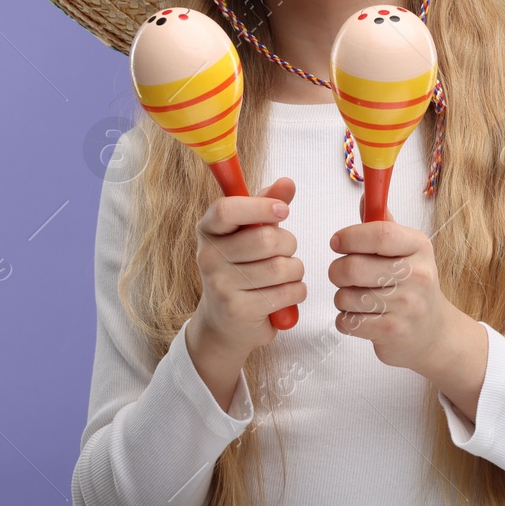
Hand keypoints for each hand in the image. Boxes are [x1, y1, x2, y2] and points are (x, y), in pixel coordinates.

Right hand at [188, 176, 304, 362]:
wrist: (224, 323)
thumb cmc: (241, 268)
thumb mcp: (248, 232)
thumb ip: (266, 205)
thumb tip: (287, 182)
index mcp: (208, 230)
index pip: (225, 210)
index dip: (259, 206)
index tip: (283, 210)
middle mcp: (208, 257)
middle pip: (266, 239)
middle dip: (288, 243)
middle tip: (285, 251)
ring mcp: (220, 286)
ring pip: (281, 267)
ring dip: (295, 270)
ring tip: (286, 274)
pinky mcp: (238, 310)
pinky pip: (286, 292)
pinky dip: (297, 291)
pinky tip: (286, 293)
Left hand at [328, 197, 469, 375]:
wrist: (434, 332)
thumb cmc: (413, 283)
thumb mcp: (406, 250)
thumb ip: (382, 225)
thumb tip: (365, 195)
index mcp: (419, 247)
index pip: (379, 233)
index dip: (350, 236)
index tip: (337, 242)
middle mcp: (417, 275)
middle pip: (353, 267)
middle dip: (337, 270)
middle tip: (342, 273)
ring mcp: (406, 306)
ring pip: (346, 296)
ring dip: (341, 297)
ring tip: (356, 297)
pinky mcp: (393, 332)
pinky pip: (348, 321)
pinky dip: (345, 319)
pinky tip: (360, 316)